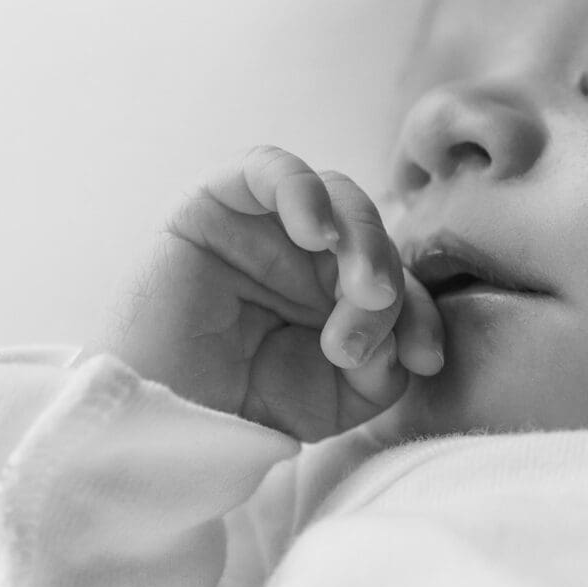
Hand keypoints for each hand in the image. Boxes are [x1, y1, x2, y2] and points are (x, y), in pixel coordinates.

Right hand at [82, 145, 443, 441]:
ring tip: (358, 292)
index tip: (424, 358)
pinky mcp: (217, 202)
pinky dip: (302, 190)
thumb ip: (384, 365)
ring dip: (361, 239)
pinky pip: (270, 168)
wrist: (163, 417)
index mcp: (334, 294)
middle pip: (371, 234)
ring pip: (335, 194)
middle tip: (364, 335)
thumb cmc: (242, 406)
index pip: (397, 281)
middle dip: (385, 284)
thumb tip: (409, 335)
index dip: (422, 313)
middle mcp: (304, 253)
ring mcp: (263, 226)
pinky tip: (314, 234)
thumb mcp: (334, 398)